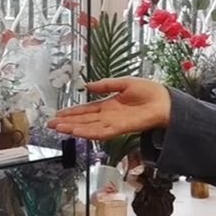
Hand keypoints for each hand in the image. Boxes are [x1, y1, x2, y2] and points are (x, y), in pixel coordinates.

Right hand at [47, 78, 171, 139]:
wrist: (165, 101)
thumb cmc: (149, 91)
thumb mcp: (123, 83)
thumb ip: (105, 85)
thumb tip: (87, 85)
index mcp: (109, 105)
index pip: (86, 110)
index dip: (72, 112)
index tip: (58, 114)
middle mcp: (108, 116)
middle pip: (84, 120)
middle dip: (67, 122)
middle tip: (50, 124)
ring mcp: (113, 123)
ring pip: (88, 127)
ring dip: (73, 128)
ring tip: (58, 128)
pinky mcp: (120, 128)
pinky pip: (101, 132)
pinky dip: (88, 132)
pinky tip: (76, 132)